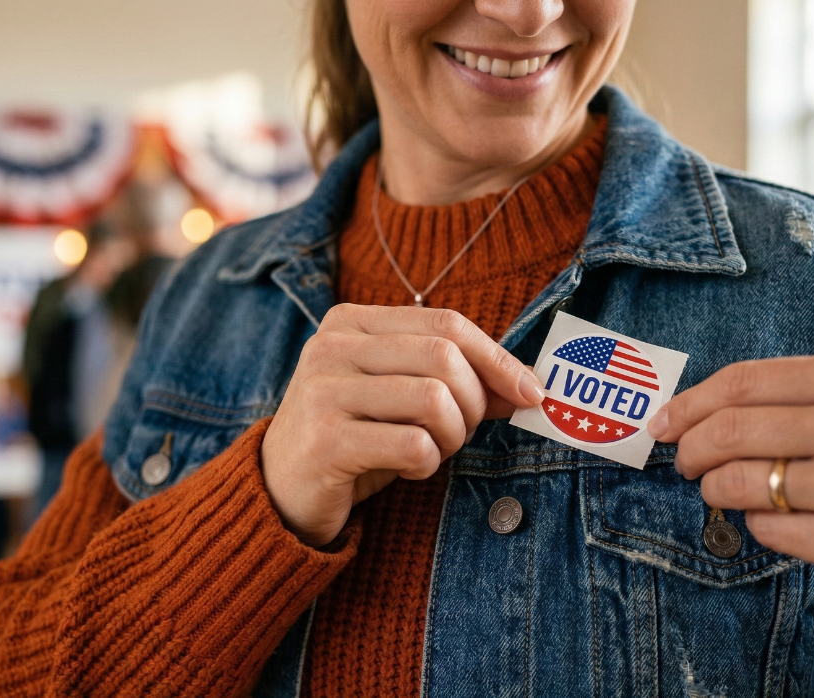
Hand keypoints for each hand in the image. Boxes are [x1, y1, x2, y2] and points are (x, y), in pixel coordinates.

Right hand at [260, 304, 544, 546]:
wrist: (280, 491)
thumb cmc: (353, 439)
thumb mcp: (401, 399)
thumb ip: (456, 381)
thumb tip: (529, 385)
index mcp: (351, 322)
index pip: (446, 323)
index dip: (498, 359)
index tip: (533, 393)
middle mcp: (332, 346)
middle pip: (444, 357)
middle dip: (473, 403)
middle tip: (460, 434)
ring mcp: (324, 391)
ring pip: (434, 399)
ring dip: (452, 436)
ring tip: (431, 451)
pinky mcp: (325, 440)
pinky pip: (414, 445)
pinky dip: (427, 463)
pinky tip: (407, 468)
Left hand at [650, 354, 813, 592]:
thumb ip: (790, 395)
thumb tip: (692, 410)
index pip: (741, 382)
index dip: (687, 404)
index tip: (660, 422)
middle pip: (729, 431)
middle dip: (689, 449)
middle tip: (683, 461)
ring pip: (739, 483)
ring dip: (714, 489)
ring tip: (722, 489)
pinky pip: (767, 529)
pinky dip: (756, 525)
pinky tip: (775, 519)